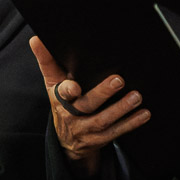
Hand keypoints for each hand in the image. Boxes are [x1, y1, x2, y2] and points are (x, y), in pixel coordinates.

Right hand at [30, 35, 147, 176]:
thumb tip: (36, 39)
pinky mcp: (98, 140)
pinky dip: (130, 124)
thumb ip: (47, 61)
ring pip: (102, 120)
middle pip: (86, 105)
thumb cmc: (63, 101)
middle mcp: (71, 115)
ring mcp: (84, 129)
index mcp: (59, 98)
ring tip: (136, 97)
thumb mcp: (52, 83)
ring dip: (121, 109)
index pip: (61, 92)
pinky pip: (115, 133)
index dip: (68, 90)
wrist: (66, 140)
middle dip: (102, 93)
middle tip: (119, 80)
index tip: (75, 87)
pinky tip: (144, 114)